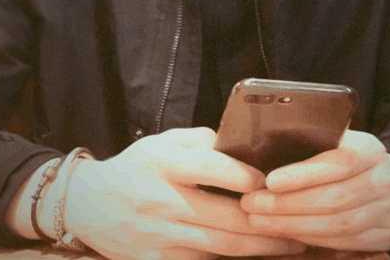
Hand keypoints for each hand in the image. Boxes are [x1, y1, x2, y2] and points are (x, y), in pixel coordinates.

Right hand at [62, 127, 306, 259]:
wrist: (89, 203)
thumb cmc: (136, 166)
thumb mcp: (163, 142)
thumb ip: (202, 141)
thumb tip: (243, 147)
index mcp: (164, 164)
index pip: (209, 168)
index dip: (243, 175)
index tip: (269, 181)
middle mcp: (162, 201)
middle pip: (223, 218)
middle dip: (266, 225)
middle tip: (300, 225)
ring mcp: (158, 237)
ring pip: (218, 248)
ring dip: (258, 249)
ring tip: (291, 245)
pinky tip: (255, 259)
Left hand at [241, 130, 389, 252]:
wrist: (387, 178)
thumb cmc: (345, 154)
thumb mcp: (334, 139)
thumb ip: (311, 140)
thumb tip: (264, 141)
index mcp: (370, 148)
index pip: (337, 162)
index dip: (302, 175)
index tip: (270, 181)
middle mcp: (385, 178)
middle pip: (334, 198)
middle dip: (287, 205)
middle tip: (252, 204)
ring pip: (337, 224)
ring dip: (293, 225)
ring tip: (260, 220)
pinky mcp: (387, 234)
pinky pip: (344, 241)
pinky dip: (311, 238)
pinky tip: (285, 233)